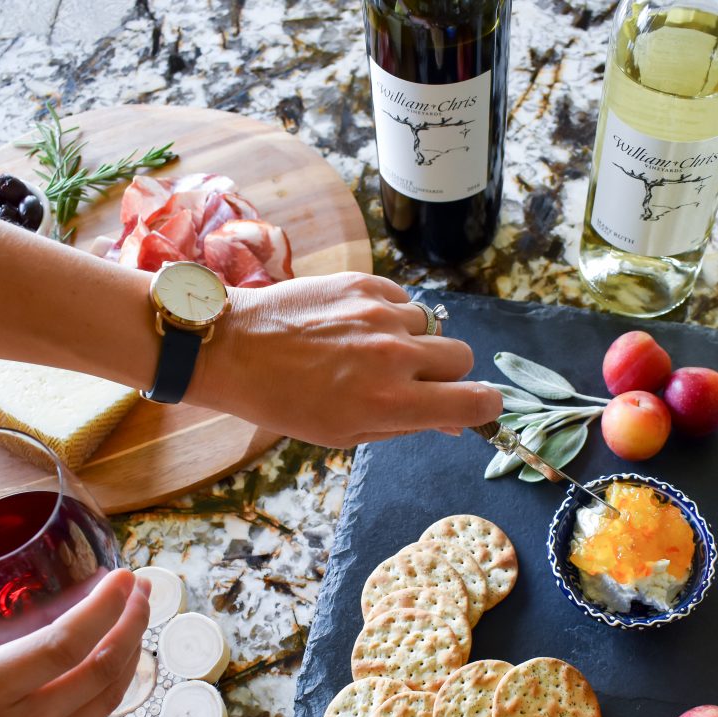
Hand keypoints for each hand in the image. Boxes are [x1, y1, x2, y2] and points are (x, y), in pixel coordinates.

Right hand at [0, 569, 148, 716]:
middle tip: (143, 588)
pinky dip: (110, 688)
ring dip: (129, 653)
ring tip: (135, 619)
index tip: (124, 576)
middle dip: (133, 621)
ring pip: (107, 696)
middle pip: (102, 667)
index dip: (104, 607)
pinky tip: (110, 667)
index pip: (64, 643)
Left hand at [189, 272, 502, 446]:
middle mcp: (395, 354)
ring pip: (432, 326)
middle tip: (411, 379)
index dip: (484, 407)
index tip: (475, 407)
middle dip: (446, 372)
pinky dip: (390, 315)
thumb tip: (452, 419)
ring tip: (371, 350)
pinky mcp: (365, 282)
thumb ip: (407, 425)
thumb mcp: (347, 433)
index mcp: (392, 402)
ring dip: (414, 340)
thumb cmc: (285, 401)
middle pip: (463, 357)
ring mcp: (381, 313)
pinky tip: (355, 327)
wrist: (233, 348)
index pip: (476, 402)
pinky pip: (403, 299)